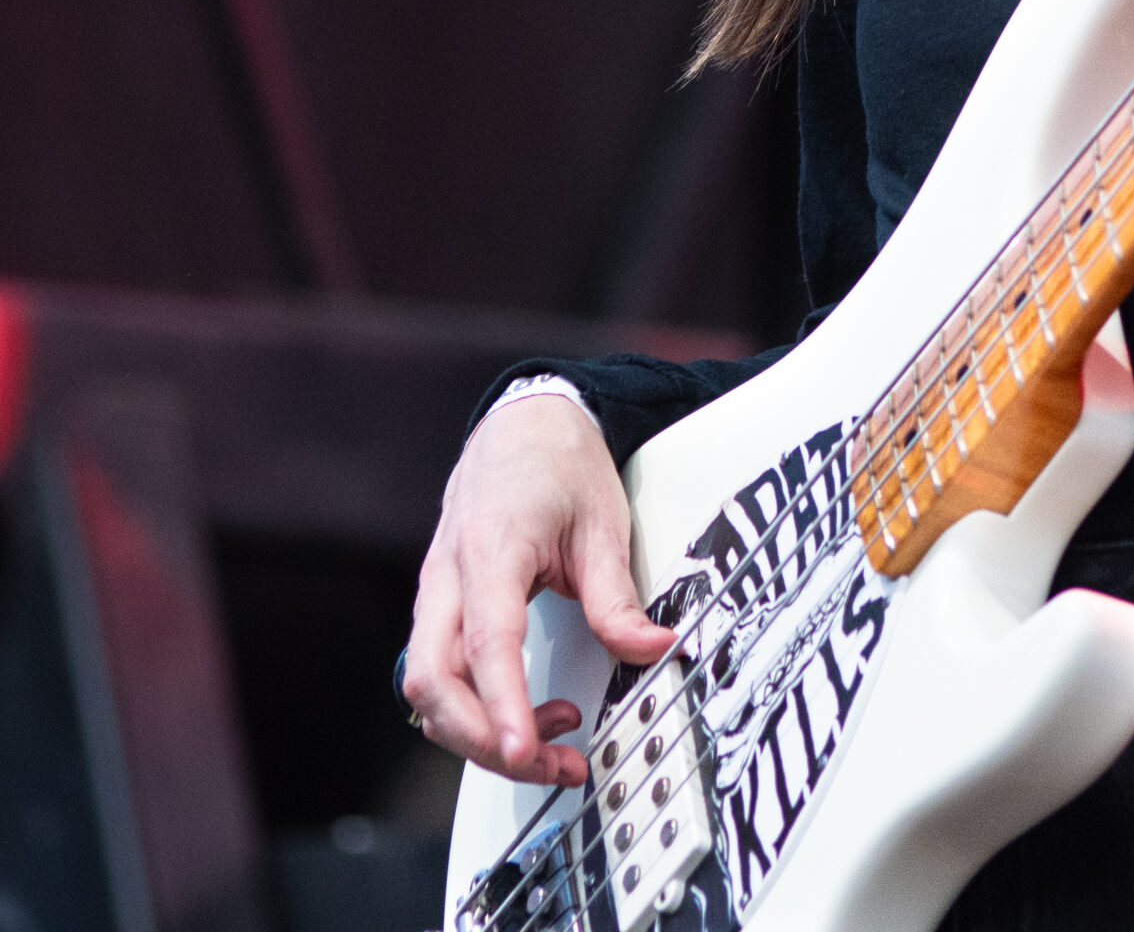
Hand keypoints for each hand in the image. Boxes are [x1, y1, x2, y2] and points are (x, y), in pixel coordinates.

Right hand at [401, 396, 673, 785]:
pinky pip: (435, 677)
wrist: (522, 425)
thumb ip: (618, 596)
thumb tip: (651, 649)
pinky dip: (474, 710)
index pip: (486, 643)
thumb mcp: (603, 522)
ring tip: (554, 741)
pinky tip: (527, 714)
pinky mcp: (438, 611)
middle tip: (558, 764)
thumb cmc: (557, 464)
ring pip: (426, 690)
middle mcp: (447, 579)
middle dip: (486, 741)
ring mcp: (434, 596)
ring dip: (480, 734)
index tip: (526, 749)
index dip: (503, 704)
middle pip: (433, 684)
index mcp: (491, 551)